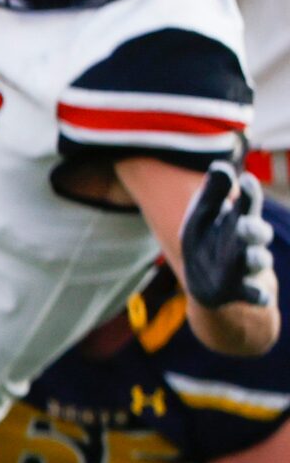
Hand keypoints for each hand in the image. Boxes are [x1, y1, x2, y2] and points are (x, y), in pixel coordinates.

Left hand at [181, 160, 276, 310]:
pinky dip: (258, 295)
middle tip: (245, 226)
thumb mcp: (203, 216)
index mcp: (238, 220)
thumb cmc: (206, 240)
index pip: (247, 205)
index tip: (245, 180)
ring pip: (259, 261)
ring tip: (249, 256)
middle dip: (253, 230)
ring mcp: (248, 267)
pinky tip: (260, 297)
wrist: (206, 280)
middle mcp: (248, 243)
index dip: (248, 194)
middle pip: (257, 233)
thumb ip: (212, 194)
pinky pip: (256, 294)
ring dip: (256, 258)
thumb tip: (220, 166)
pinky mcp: (242, 291)